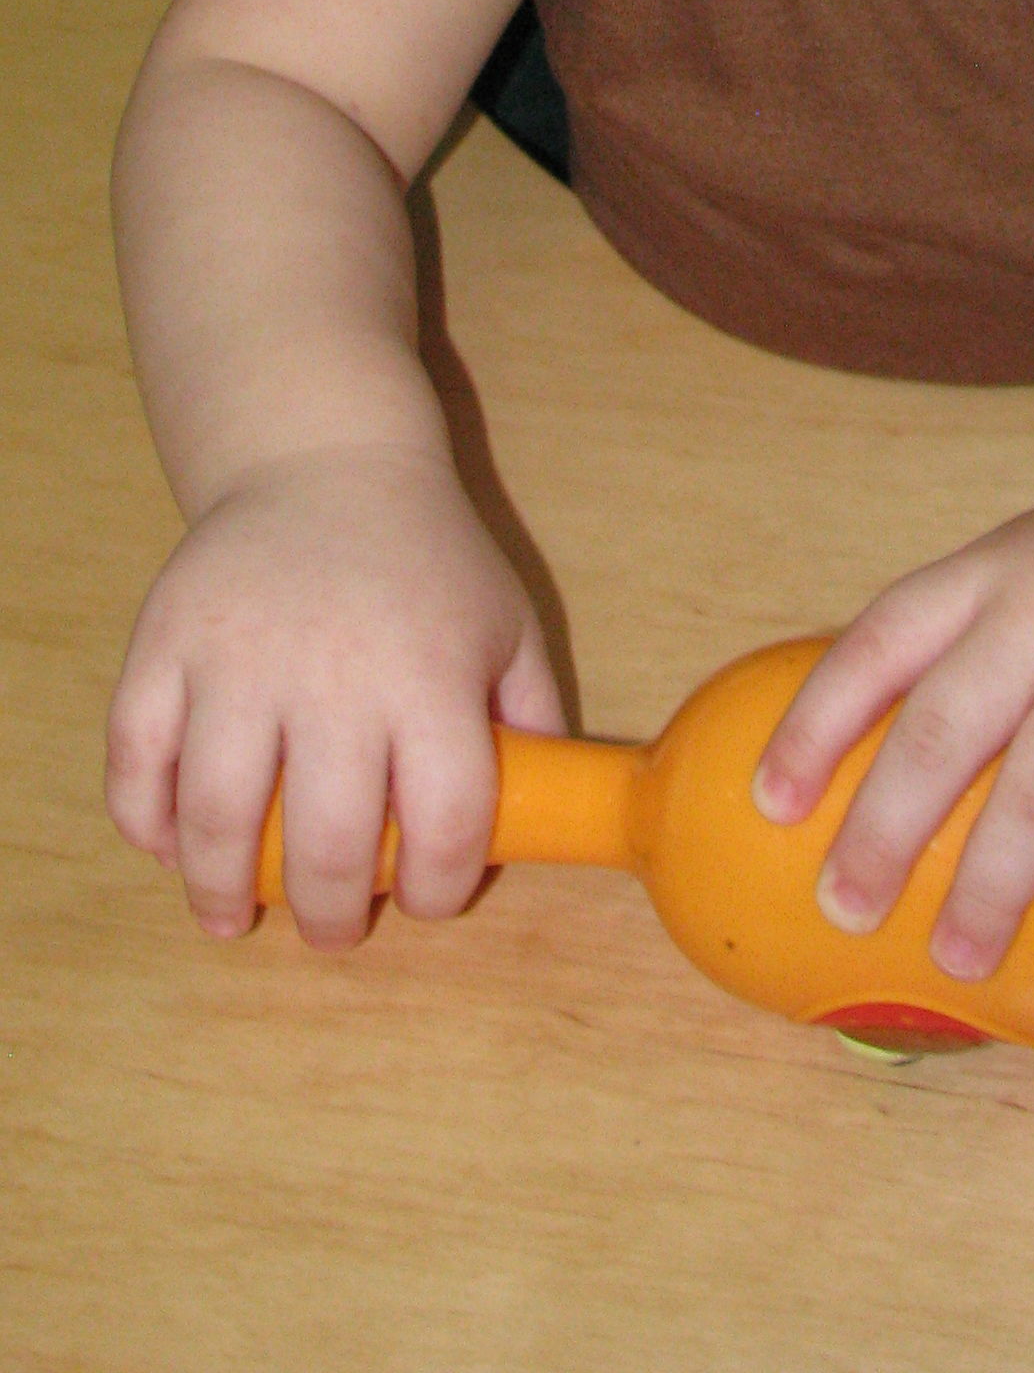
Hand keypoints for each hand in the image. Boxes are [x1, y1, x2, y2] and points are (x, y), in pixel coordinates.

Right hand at [105, 445, 563, 949]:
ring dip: (223, 890)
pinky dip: (145, 822)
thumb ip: (533, 719)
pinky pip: (136, 759)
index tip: (425, 895)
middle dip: (330, 915)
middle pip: (325, 843)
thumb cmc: (426, 559)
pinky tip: (173, 846)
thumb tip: (543, 819)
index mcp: (429, 675)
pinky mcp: (163, 642)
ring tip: (236, 914)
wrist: (323, 459)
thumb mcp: (507, 624)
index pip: (444, 822)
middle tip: (331, 926)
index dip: (438, 885)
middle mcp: (331, 674)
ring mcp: (236, 659)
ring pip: (216, 818)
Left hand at [752, 459, 1033, 992]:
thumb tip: (845, 769)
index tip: (771, 805)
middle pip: (948, 726)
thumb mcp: (1031, 567)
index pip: (883, 640)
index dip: (819, 722)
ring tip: (956, 961)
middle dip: (885, 827)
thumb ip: (958, 644)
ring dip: (990, 889)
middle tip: (845, 909)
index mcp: (994, 571)